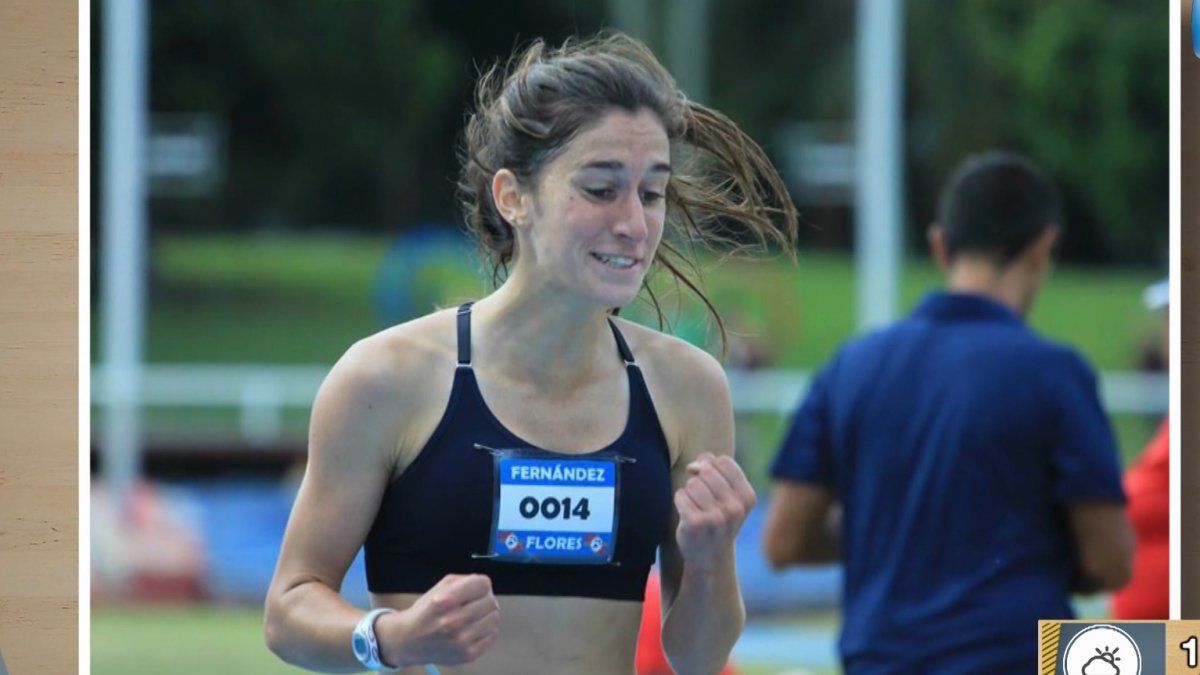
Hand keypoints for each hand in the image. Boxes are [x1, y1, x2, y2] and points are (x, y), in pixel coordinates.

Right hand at [377, 574, 499, 666]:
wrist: (408, 641)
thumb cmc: (426, 612)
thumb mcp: (439, 588)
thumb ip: (464, 581)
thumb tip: (486, 586)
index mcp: (444, 601)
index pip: (483, 585)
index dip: (481, 585)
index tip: (475, 589)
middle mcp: (452, 622)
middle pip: (491, 601)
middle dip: (484, 599)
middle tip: (473, 603)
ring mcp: (461, 641)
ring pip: (494, 618)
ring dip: (486, 614)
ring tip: (473, 616)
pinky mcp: (467, 654)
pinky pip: (492, 635)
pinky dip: (487, 629)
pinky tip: (473, 628)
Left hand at [674, 453, 756, 570]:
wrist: (709, 556)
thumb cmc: (717, 517)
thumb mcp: (727, 494)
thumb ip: (715, 469)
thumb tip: (697, 464)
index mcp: (747, 497)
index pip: (724, 461)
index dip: (711, 465)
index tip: (709, 480)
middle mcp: (735, 508)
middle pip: (707, 470)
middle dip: (699, 479)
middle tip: (702, 498)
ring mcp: (716, 517)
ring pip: (692, 483)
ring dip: (689, 492)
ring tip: (696, 507)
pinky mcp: (696, 523)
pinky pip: (680, 495)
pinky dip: (680, 500)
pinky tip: (687, 514)